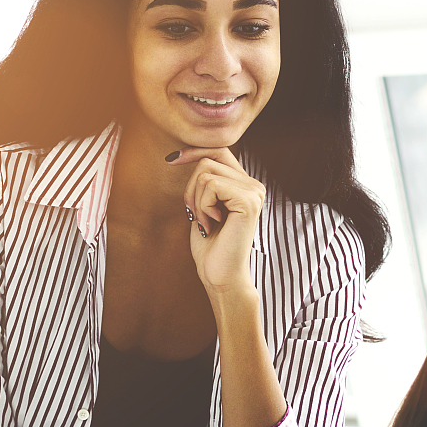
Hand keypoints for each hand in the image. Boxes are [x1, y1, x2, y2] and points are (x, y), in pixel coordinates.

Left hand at [169, 147, 265, 299]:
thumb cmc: (210, 246)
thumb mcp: (203, 206)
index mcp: (246, 185)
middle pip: (209, 160)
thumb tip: (184, 154)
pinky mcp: (248, 201)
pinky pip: (211, 186)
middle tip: (196, 215)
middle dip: (191, 187)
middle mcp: (254, 186)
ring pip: (207, 172)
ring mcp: (254, 192)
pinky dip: (203, 206)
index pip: (220, 151)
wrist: (220, 275)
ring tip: (206, 222)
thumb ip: (204, 182)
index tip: (172, 159)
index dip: (194, 151)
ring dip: (196, 200)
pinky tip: (212, 224)